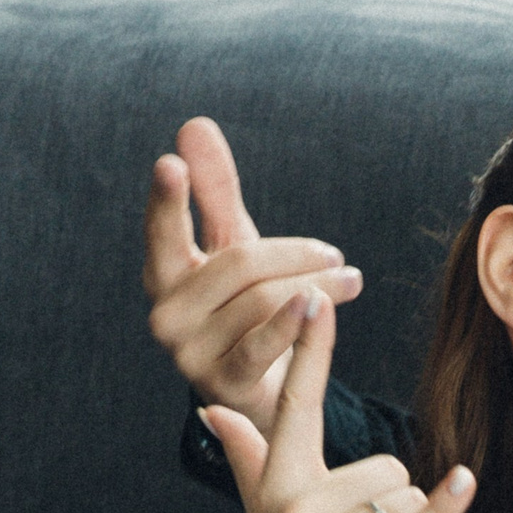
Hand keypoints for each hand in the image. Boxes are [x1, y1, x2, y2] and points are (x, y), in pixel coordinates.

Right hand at [145, 116, 363, 428]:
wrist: (262, 387)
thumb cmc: (243, 307)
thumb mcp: (233, 245)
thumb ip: (217, 191)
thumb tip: (194, 126)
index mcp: (163, 273)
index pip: (162, 230)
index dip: (166, 200)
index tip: (171, 164)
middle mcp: (164, 313)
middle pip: (238, 265)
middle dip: (297, 255)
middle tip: (336, 254)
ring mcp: (189, 353)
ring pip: (263, 300)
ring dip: (316, 286)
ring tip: (350, 280)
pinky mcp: (222, 383)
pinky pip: (265, 345)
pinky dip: (298, 323)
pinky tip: (322, 306)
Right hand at [203, 291, 472, 512]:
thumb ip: (247, 460)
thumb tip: (214, 410)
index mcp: (279, 484)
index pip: (295, 404)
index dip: (308, 351)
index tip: (309, 298)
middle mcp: (296, 506)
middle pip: (385, 465)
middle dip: (390, 506)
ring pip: (403, 497)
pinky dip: (444, 507)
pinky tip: (464, 480)